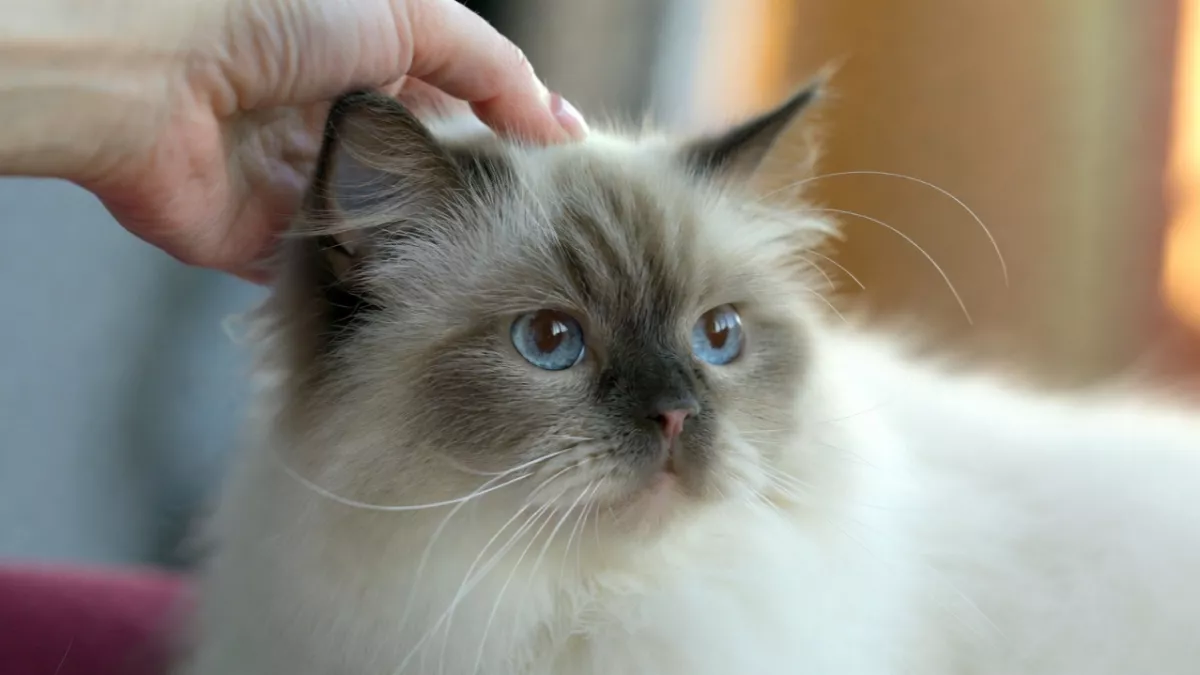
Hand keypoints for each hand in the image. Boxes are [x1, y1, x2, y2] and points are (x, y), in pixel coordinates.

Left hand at [5, 0, 586, 280]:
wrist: (155, 72)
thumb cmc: (276, 17)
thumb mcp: (410, 13)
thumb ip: (490, 68)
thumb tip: (559, 125)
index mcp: (364, 66)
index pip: (455, 110)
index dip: (509, 139)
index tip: (566, 174)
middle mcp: (333, 128)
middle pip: (423, 176)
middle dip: (474, 201)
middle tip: (536, 230)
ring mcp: (299, 188)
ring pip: (386, 230)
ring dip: (427, 244)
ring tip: (487, 265)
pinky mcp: (261, 243)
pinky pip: (329, 273)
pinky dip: (370, 281)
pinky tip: (422, 292)